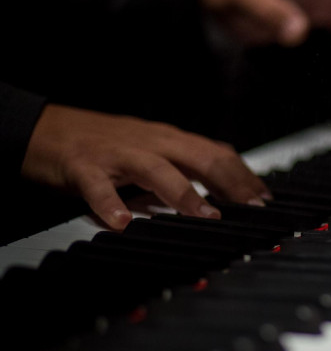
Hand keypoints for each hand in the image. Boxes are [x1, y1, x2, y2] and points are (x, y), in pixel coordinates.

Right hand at [21, 104, 271, 229]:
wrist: (45, 128)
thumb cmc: (104, 145)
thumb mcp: (152, 155)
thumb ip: (184, 173)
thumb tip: (223, 198)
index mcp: (170, 141)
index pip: (218, 155)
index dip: (245, 177)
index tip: (266, 201)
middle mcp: (151, 142)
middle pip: (200, 157)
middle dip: (232, 183)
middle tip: (253, 210)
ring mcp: (118, 153)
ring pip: (158, 169)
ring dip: (186, 194)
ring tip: (207, 216)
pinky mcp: (83, 165)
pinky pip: (98, 185)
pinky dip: (110, 204)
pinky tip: (121, 223)